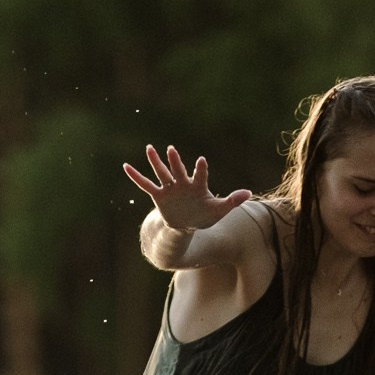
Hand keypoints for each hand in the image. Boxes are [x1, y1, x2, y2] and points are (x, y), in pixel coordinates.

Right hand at [123, 142, 253, 240]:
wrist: (187, 226)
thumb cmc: (204, 215)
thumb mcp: (219, 210)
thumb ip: (232, 201)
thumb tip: (249, 193)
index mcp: (198, 186)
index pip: (200, 176)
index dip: (201, 169)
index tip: (201, 161)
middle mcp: (183, 184)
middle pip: (178, 170)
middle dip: (174, 161)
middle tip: (170, 149)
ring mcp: (170, 189)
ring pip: (161, 173)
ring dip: (155, 162)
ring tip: (149, 148)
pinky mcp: (159, 196)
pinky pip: (146, 185)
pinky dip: (136, 177)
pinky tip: (126, 167)